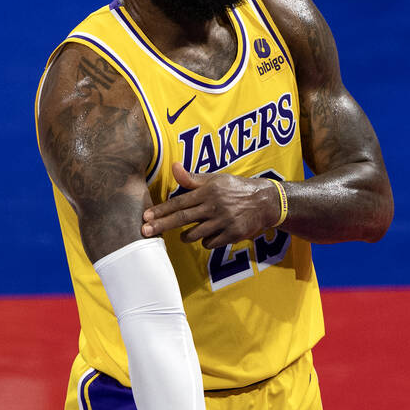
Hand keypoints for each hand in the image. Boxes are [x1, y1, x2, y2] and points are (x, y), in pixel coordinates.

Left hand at [141, 163, 279, 247]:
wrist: (265, 201)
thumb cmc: (236, 188)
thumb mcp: (216, 179)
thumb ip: (193, 179)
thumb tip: (174, 167)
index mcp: (208, 192)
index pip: (179, 202)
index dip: (161, 210)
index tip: (146, 217)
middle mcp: (214, 206)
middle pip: (182, 218)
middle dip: (162, 225)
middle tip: (144, 232)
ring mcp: (223, 221)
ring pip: (195, 234)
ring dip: (186, 236)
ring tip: (184, 235)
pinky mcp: (232, 234)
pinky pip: (210, 243)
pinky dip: (206, 241)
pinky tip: (208, 235)